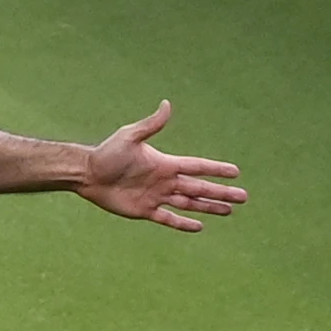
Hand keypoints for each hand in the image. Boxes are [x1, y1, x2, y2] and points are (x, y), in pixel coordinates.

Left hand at [77, 102, 245, 231]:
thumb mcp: (130, 137)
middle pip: (200, 188)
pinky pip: (168, 219)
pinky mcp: (144, 211)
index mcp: (166, 163)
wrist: (87, 174)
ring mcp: (156, 197)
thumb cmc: (107, 153)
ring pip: (189, 204)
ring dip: (209, 207)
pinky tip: (199, 226)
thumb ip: (151, 125)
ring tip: (229, 210)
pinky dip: (183, 223)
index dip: (216, 169)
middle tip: (243, 197)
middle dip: (221, 192)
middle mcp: (165, 181)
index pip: (198, 167)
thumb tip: (167, 104)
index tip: (236, 172)